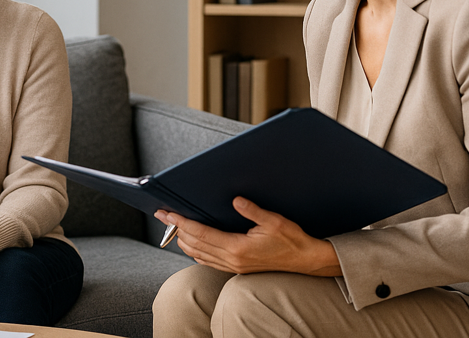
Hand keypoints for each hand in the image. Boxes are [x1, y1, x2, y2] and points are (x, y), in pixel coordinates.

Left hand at [155, 197, 341, 276]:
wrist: (306, 260)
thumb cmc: (292, 240)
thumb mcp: (275, 221)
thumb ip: (253, 211)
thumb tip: (235, 200)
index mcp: (238, 248)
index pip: (201, 233)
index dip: (182, 223)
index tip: (169, 214)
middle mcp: (232, 260)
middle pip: (195, 245)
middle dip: (176, 230)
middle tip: (163, 216)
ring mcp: (233, 266)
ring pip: (199, 255)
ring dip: (183, 241)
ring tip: (172, 228)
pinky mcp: (237, 268)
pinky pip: (208, 261)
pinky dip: (195, 251)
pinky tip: (191, 244)